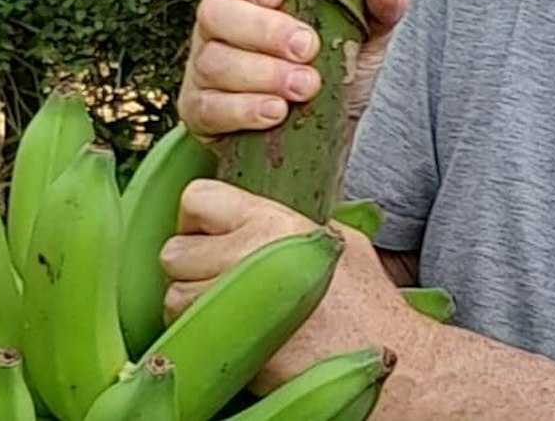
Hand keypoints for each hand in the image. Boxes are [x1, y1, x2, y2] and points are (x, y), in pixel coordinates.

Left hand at [160, 179, 429, 395]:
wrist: (382, 355)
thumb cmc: (365, 300)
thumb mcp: (337, 240)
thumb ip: (289, 222)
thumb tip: (254, 213)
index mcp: (274, 223)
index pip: (197, 198)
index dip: (199, 218)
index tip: (214, 237)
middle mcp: (249, 256)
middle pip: (173, 252)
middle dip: (191, 267)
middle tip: (219, 279)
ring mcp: (237, 305)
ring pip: (172, 297)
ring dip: (191, 305)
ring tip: (230, 309)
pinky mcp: (233, 346)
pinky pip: (187, 335)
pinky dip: (201, 335)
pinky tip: (236, 333)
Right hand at [178, 0, 408, 139]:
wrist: (328, 132)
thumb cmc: (334, 68)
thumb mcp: (364, 35)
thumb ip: (380, 6)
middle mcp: (216, 26)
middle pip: (214, 11)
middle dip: (263, 30)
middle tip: (307, 48)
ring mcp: (203, 69)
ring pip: (213, 61)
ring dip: (262, 73)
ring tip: (305, 86)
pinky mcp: (202, 112)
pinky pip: (209, 107)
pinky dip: (244, 109)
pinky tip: (275, 111)